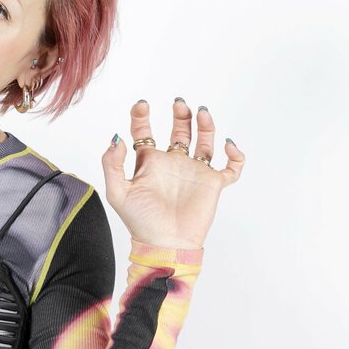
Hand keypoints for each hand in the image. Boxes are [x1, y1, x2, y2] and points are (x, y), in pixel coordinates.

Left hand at [101, 98, 244, 248]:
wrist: (165, 244)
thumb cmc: (140, 222)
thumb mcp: (118, 192)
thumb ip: (112, 164)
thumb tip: (117, 138)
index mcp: (149, 163)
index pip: (144, 132)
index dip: (141, 116)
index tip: (142, 105)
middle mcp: (172, 164)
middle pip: (179, 130)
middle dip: (180, 115)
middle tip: (179, 104)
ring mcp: (194, 172)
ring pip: (204, 142)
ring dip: (205, 126)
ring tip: (202, 113)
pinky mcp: (212, 184)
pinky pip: (231, 168)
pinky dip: (236, 156)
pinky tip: (228, 146)